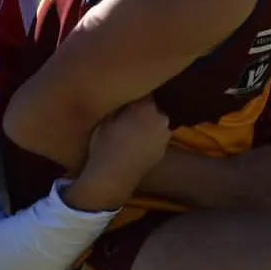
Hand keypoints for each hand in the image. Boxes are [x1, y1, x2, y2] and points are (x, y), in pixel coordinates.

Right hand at [68, 97, 171, 211]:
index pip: (147, 92)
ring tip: (131, 128)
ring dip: (147, 122)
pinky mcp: (163, 151)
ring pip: (157, 121)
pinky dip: (149, 136)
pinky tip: (136, 142)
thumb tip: (128, 95)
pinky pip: (157, 136)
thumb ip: (121, 103)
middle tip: (128, 112)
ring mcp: (165, 137)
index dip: (136, 92)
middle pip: (155, 106)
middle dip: (143, 108)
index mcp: (148, 108)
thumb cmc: (105, 145)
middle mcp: (162, 120)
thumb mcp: (107, 118)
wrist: (112, 178)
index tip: (127, 95)